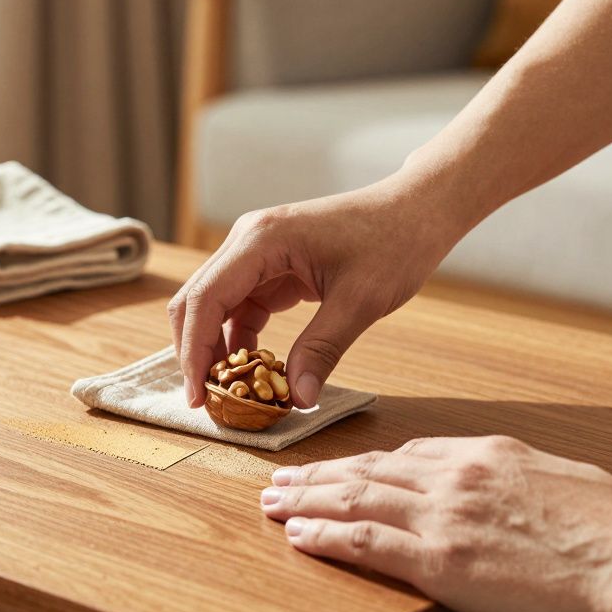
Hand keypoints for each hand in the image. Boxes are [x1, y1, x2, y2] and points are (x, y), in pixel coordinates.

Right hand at [167, 180, 464, 408]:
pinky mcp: (271, 267)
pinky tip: (254, 370)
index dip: (194, 350)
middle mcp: (248, 241)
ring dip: (217, 348)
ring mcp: (257, 253)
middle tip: (205, 401)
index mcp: (261, 240)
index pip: (205, 299)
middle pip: (197, 301)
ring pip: (214, 306)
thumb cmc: (394, 242)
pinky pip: (241, 308)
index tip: (196, 395)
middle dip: (196, 352)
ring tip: (230, 393)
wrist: (417, 210)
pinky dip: (241, 340)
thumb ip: (323, 349)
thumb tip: (299, 399)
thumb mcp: (360, 301)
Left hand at [260, 436, 611, 611]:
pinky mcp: (442, 560)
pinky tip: (297, 534)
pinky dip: (325, 534)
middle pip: (370, 469)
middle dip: (319, 474)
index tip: (339, 469)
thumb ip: (526, 479)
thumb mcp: (571, 483)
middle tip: (281, 478)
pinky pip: (365, 539)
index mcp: (491, 455)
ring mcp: (447, 515)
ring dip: (306, 499)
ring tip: (271, 501)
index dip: (365, 464)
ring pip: (356, 497)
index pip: (409, 455)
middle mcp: (460, 475)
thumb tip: (512, 486)